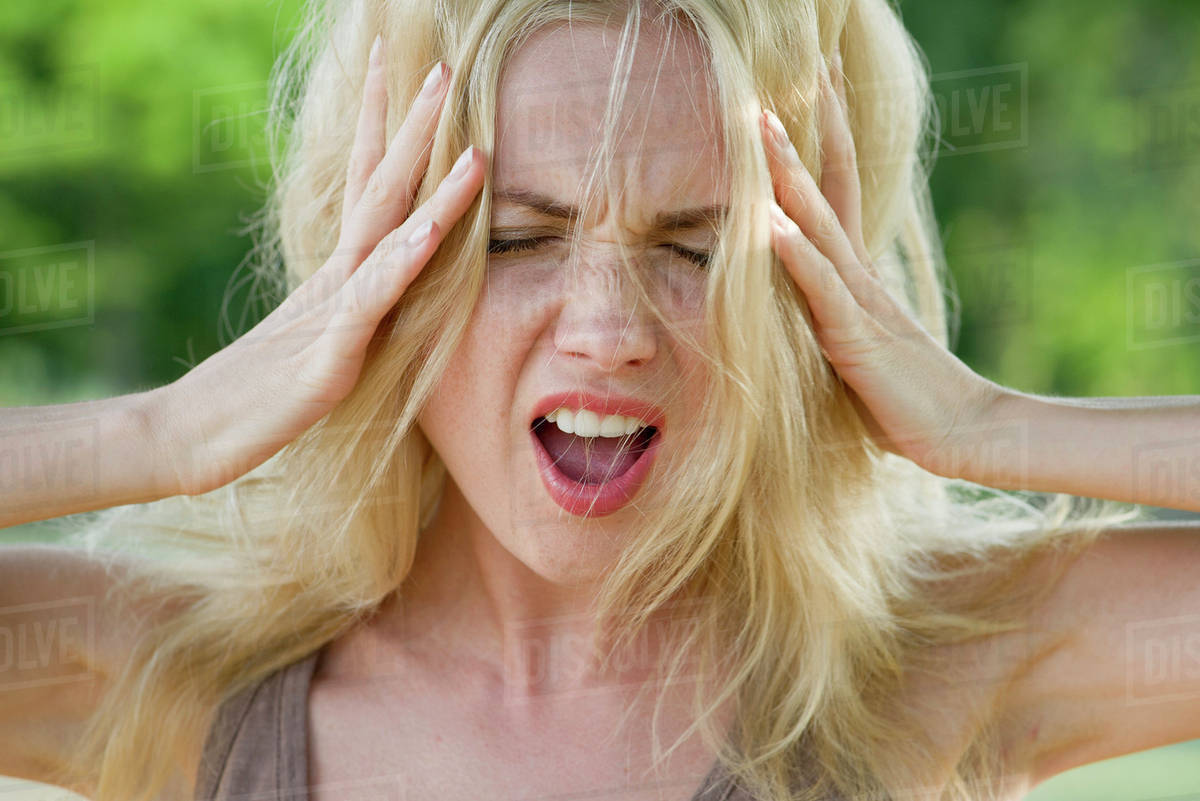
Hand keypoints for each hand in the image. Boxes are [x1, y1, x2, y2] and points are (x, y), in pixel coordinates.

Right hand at [158, 40, 484, 495]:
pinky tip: (429, 225)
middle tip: (443, 67)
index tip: (406, 72)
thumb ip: (357, 314)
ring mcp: (335, 309)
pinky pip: (372, 297)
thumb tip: (386, 297)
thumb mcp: (325, 346)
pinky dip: (402, 259)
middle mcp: (339, 276)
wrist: (196, 433)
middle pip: (381, 185)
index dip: (387, 127)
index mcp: (340, 273)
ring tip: (464, 135)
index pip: (366, 184)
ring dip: (426, 180)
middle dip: (414, 125)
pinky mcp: (332, 352)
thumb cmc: (260, 394)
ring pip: (386, 230)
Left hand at [758, 45, 1001, 477]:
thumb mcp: (857, 343)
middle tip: (803, 64)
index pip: (837, 190)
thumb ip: (830, 312)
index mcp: (856, 274)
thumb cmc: (904, 396)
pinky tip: (770, 222)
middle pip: (831, 185)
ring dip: (789, 174)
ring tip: (764, 123)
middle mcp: (858, 275)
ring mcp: (858, 302)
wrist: (960, 434)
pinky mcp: (854, 339)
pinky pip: (821, 289)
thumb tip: (801, 292)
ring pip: (818, 225)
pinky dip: (796, 254)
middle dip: (816, 124)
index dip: (825, 136)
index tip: (812, 84)